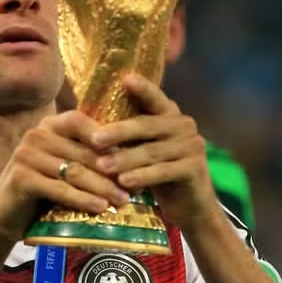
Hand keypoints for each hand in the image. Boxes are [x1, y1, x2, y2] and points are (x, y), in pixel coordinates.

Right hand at [0, 110, 130, 246]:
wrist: (4, 215)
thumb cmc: (41, 189)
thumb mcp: (62, 165)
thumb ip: (85, 155)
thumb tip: (130, 157)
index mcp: (49, 125)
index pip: (80, 120)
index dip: (106, 135)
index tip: (131, 153)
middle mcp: (36, 135)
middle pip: (83, 151)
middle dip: (112, 170)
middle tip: (135, 187)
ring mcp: (26, 155)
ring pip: (74, 171)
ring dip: (102, 187)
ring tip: (123, 200)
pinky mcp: (22, 178)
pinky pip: (60, 189)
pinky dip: (83, 199)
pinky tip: (100, 208)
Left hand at [90, 73, 216, 225]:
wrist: (190, 204)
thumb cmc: (158, 171)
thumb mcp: (144, 147)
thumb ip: (129, 133)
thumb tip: (86, 120)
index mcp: (170, 114)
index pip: (154, 97)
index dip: (142, 87)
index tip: (124, 78)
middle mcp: (184, 125)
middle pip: (147, 125)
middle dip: (118, 132)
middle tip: (94, 139)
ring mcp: (192, 146)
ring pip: (152, 151)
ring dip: (125, 159)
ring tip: (102, 166)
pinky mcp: (194, 168)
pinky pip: (163, 171)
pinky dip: (142, 177)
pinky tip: (124, 182)